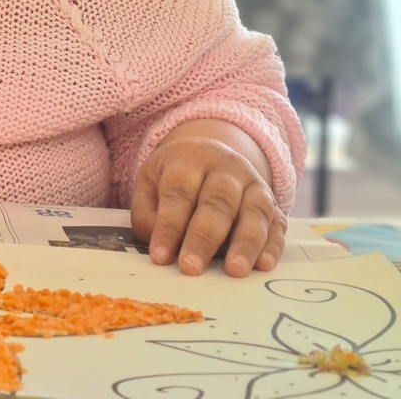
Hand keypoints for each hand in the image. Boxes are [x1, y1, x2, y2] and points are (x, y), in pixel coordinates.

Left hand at [131, 132, 286, 277]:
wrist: (209, 154)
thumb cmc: (173, 176)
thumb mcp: (149, 183)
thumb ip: (148, 214)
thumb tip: (160, 249)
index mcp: (190, 160)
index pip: (178, 194)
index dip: (169, 227)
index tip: (160, 257)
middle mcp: (226, 169)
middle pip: (217, 203)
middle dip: (204, 238)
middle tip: (191, 268)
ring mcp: (254, 184)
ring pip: (254, 213)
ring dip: (245, 244)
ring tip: (234, 271)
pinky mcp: (273, 204)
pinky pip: (278, 224)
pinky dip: (273, 245)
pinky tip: (263, 265)